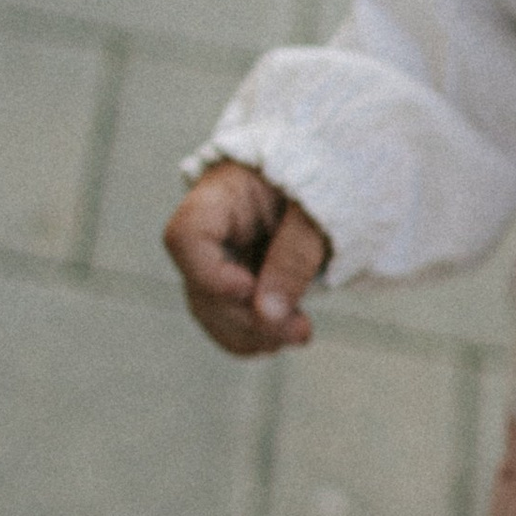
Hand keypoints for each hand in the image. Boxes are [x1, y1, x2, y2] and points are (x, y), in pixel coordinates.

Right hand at [164, 161, 330, 355]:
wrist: (328, 178)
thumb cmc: (321, 179)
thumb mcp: (318, 210)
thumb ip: (294, 255)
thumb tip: (268, 315)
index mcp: (222, 195)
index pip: (187, 236)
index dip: (209, 273)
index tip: (249, 288)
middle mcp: (209, 232)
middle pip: (200, 287)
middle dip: (247, 318)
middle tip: (299, 330)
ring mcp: (217, 260)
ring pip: (211, 313)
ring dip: (252, 334)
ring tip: (298, 333)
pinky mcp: (234, 283)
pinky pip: (227, 323)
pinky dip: (253, 338)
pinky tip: (283, 337)